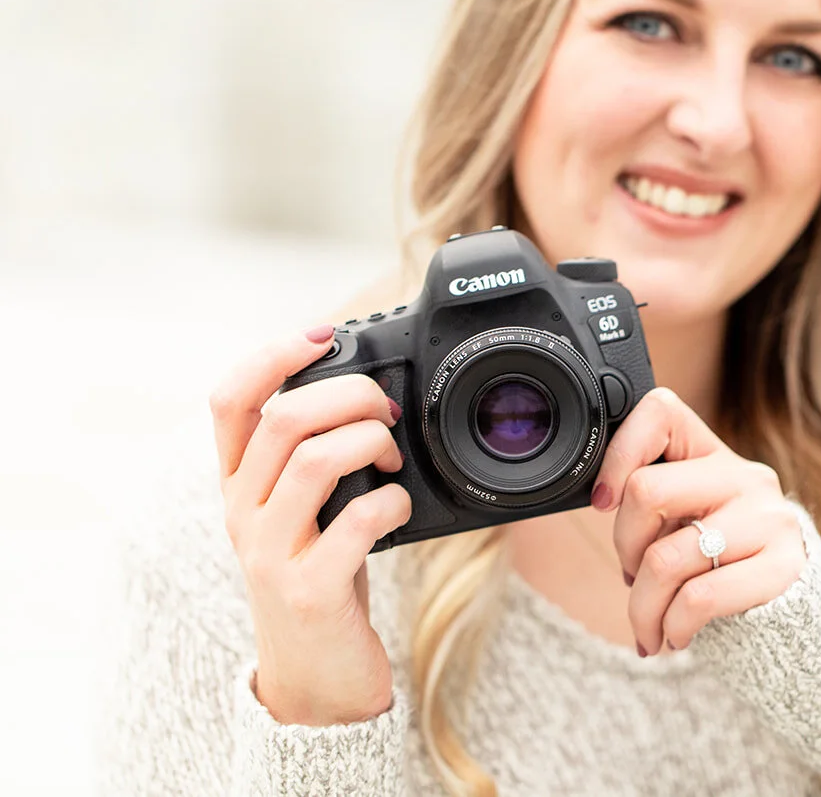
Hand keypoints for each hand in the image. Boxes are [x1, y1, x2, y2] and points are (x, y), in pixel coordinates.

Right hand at [209, 324, 411, 724]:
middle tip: (384, 411)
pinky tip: (400, 507)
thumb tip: (367, 391)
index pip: (227, 402)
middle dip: (347, 395)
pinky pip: (355, 522)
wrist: (316, 678)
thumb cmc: (321, 576)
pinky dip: (392, 502)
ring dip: (369, 442)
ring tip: (395, 456)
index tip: (322, 335)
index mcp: (238, 484)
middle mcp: (243, 514)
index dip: (269, 356)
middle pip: (281, 419)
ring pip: (313, 461)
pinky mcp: (309, 591)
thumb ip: (314, 456)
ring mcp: (272, 554)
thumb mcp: (305, 510)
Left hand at [588, 388, 807, 655]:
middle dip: (623, 548)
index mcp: (713, 454)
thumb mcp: (686, 521)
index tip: (605, 501)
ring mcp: (769, 519)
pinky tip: (676, 635)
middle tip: (632, 576)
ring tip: (649, 627)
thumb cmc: (719, 565)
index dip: (619, 452)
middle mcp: (746, 477)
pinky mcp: (783, 566)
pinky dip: (673, 626)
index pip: (660, 411)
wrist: (791, 612)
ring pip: (665, 560)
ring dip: (642, 608)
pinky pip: (699, 598)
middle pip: (647, 492)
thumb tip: (601, 499)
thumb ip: (653, 505)